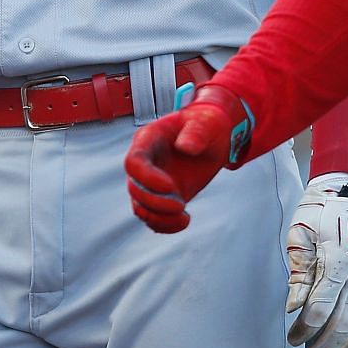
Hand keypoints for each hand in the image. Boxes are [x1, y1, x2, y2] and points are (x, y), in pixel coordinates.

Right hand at [124, 84, 253, 232]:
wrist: (213, 137)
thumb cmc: (207, 124)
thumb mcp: (206, 122)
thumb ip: (196, 132)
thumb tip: (185, 147)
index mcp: (149, 139)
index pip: (134, 162)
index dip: (147, 178)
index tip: (171, 188)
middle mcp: (145, 162)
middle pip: (134, 188)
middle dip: (155, 202)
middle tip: (181, 206)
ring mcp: (151, 181)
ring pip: (140, 206)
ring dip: (158, 218)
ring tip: (184, 217)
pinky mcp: (162, 197)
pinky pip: (153, 217)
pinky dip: (165, 225)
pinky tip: (184, 221)